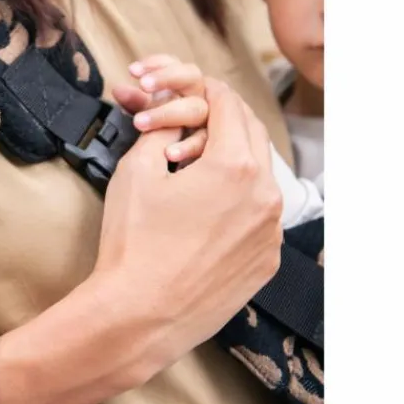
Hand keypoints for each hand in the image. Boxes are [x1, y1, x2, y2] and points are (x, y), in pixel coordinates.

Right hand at [0, 79, 282, 403]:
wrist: (138, 315)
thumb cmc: (133, 244)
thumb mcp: (136, 171)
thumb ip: (161, 130)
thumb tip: (171, 113)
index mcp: (236, 166)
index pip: (228, 104)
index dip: (204, 90)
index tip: (189, 88)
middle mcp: (265, 196)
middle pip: (252, 134)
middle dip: (223, 118)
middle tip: (193, 118)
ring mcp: (270, 232)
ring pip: (261, 175)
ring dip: (234, 158)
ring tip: (196, 165)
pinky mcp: (266, 260)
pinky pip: (261, 215)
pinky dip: (241, 199)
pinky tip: (207, 208)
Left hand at [111, 54, 208, 167]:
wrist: (195, 169)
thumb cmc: (169, 131)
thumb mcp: (151, 114)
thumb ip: (137, 103)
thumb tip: (118, 89)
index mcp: (187, 85)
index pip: (175, 64)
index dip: (156, 64)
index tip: (132, 71)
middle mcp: (202, 97)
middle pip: (192, 77)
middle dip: (166, 78)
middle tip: (143, 84)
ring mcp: (213, 119)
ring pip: (198, 109)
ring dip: (167, 114)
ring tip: (139, 122)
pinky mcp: (218, 143)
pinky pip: (205, 141)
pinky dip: (188, 146)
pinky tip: (169, 153)